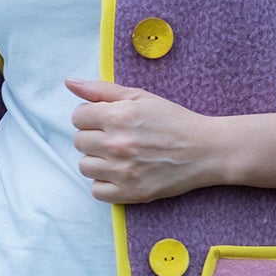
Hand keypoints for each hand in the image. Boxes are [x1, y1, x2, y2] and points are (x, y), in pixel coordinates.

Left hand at [66, 78, 221, 203]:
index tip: (107, 120)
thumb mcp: (141, 97)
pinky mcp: (130, 193)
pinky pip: (96, 191)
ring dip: (97, 160)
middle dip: (94, 137)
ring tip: (119, 156)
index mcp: (118, 117)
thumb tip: (70, 82)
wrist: (205, 150)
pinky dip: (105, 183)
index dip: (91, 116)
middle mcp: (117, 145)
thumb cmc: (173, 120)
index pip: (78, 117)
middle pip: (79, 141)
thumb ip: (102, 90)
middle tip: (117, 137)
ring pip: (85, 166)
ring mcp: (123, 171)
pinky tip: (121, 173)